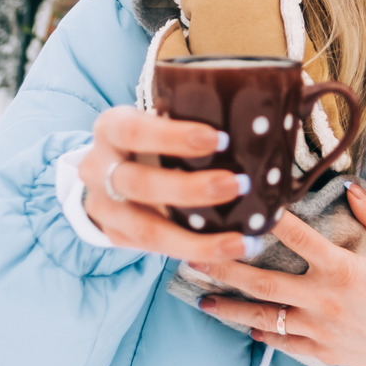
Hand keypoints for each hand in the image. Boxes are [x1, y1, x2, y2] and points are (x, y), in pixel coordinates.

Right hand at [80, 106, 255, 259]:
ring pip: (147, 230)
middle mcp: (98, 168)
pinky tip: (233, 250)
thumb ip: (192, 115)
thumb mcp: (157, 116)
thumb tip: (266, 113)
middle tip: (239, 184)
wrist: (107, 170)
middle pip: (140, 184)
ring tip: (242, 240)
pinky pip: (156, 250)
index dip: (175, 137)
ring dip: (197, 239)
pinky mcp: (116, 237)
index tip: (221, 139)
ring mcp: (104, 207)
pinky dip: (196, 252)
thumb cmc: (150, 136)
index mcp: (111, 128)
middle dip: (191, 189)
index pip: (135, 131)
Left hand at [194, 182, 365, 365]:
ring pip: (263, 316)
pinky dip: (260, 333)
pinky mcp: (320, 352)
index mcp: (343, 270)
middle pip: (262, 281)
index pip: (297, 237)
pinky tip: (244, 325)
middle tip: (194, 255)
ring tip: (202, 297)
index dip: (269, 219)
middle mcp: (323, 299)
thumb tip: (352, 187)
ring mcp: (318, 329)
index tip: (243, 203)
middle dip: (225, 268)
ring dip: (229, 306)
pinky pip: (281, 342)